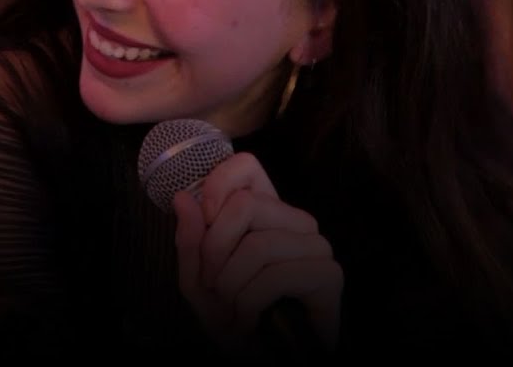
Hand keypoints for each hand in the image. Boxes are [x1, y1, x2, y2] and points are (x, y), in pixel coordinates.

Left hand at [172, 151, 342, 355]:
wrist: (265, 362)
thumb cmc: (234, 321)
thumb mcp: (198, 282)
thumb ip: (190, 242)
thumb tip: (183, 198)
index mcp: (264, 212)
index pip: (246, 166)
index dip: (217, 186)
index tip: (203, 222)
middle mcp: (294, 222)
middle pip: (245, 205)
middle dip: (214, 250)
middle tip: (214, 287)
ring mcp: (316, 246)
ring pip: (257, 244)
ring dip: (231, 285)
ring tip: (232, 310)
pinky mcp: (329, 275)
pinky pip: (276, 275)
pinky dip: (250, 303)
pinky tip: (250, 320)